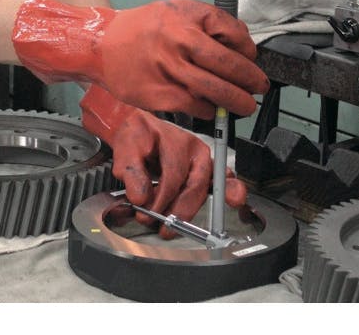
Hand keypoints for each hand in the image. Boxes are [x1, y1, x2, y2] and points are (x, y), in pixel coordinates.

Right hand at [12, 0, 268, 118]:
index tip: (252, 60)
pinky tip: (213, 109)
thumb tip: (240, 43)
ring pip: (213, 91)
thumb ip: (209, 21)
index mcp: (184, 22)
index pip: (231, 37)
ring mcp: (167, 73)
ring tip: (245, 105)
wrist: (102, 46)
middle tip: (259, 88)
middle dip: (250, 81)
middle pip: (227, 67)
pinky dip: (208, 110)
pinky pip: (193, 107)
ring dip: (235, 101)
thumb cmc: (142, 27)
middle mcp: (177, 47)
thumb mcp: (177, 9)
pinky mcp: (158, 96)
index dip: (248, 52)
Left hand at [80, 84, 246, 237]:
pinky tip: (232, 201)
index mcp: (177, 142)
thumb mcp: (126, 149)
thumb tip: (139, 197)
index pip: (174, 175)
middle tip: (164, 227)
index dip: (161, 199)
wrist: (143, 130)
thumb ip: (131, 171)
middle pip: (195, 184)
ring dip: (191, 210)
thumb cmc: (137, 137)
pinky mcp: (206, 171)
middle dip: (180, 210)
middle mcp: (196, 151)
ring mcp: (204, 161)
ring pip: (205, 188)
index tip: (147, 213)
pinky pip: (220, 183)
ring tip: (177, 227)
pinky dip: (226, 193)